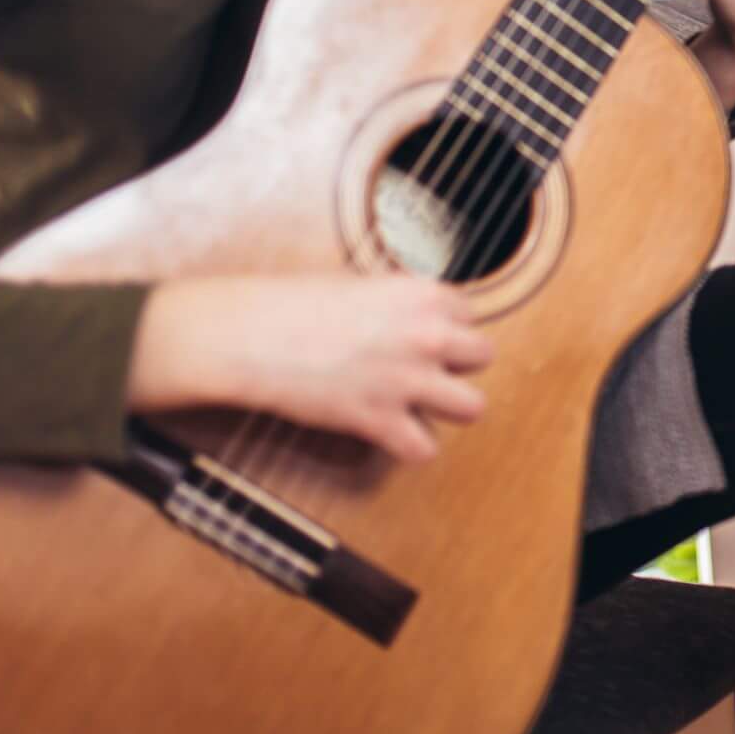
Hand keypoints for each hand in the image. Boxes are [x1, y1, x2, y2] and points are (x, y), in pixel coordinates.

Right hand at [129, 275, 492, 463]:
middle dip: (456, 365)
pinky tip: (391, 432)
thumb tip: (419, 318)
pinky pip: (424, 449)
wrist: (251, 334)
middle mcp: (427, 334)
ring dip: (447, 408)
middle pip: (483, 357)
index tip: (418, 333)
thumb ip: (400, 303)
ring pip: (473, 407)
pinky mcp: (380, 419)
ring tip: (419, 404)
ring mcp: (407, 379)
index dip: (444, 326)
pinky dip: (409, 447)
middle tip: (423, 368)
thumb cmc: (293, 304)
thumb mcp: (361, 284)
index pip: (469, 314)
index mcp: (422, 293)